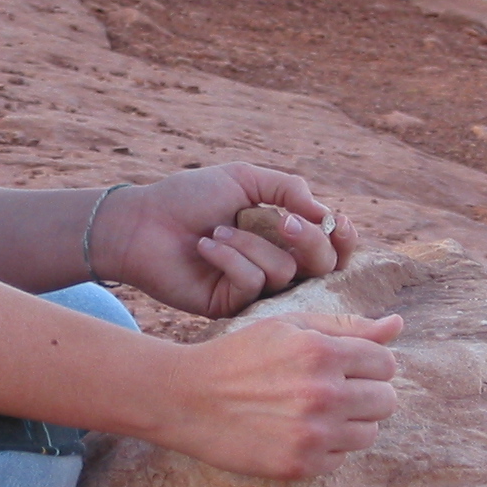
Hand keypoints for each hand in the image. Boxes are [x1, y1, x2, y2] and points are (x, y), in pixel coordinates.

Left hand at [92, 164, 358, 317]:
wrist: (142, 222)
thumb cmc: (188, 197)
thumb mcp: (243, 179)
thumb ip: (288, 188)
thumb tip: (325, 213)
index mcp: (283, 236)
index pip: (332, 248)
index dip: (344, 239)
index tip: (338, 221)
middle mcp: (275, 264)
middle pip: (322, 266)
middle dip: (308, 241)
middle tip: (282, 221)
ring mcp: (254, 289)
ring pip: (284, 274)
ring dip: (250, 244)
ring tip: (216, 230)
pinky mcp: (231, 306)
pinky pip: (252, 285)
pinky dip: (230, 258)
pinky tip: (205, 246)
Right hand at [154, 311, 401, 478]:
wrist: (188, 399)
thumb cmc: (241, 356)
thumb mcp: (289, 327)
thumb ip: (347, 327)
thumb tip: (398, 325)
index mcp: (323, 352)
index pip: (386, 364)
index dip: (367, 365)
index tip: (342, 368)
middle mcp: (324, 394)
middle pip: (386, 401)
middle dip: (364, 394)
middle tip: (330, 391)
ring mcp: (312, 433)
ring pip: (369, 433)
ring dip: (349, 423)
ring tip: (313, 412)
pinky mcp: (299, 465)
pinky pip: (340, 459)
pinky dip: (326, 448)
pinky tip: (296, 432)